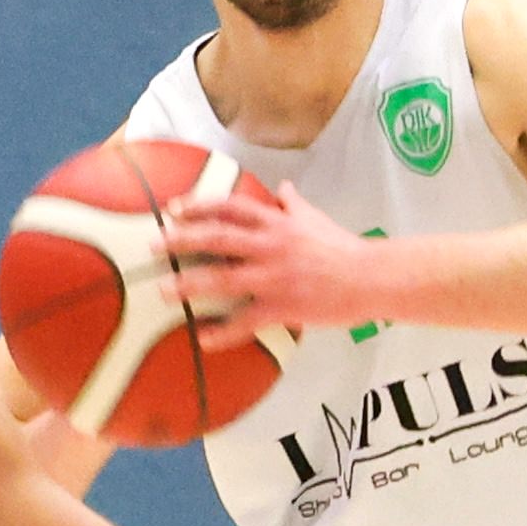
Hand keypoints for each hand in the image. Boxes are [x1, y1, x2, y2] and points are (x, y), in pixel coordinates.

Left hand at [159, 177, 404, 342]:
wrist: (372, 278)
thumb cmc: (344, 249)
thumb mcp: (317, 219)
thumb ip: (295, 204)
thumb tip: (284, 186)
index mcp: (278, 222)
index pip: (232, 206)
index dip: (200, 205)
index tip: (174, 208)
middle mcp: (271, 245)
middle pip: (218, 237)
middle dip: (182, 239)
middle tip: (153, 245)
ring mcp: (275, 276)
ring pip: (224, 278)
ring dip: (190, 284)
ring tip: (164, 290)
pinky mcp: (283, 306)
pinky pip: (245, 321)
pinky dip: (222, 332)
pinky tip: (201, 339)